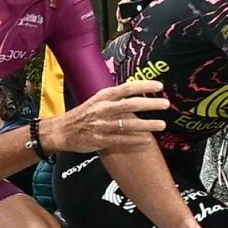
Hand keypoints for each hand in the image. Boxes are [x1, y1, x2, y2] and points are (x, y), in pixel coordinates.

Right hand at [42, 77, 169, 153]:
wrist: (62, 131)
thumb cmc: (83, 115)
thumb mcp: (97, 100)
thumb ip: (115, 98)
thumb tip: (136, 94)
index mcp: (103, 96)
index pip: (127, 88)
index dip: (144, 86)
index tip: (159, 86)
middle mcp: (102, 109)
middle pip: (130, 105)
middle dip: (149, 104)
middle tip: (166, 104)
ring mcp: (101, 125)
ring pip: (127, 125)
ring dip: (146, 125)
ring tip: (162, 125)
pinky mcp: (99, 140)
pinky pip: (120, 141)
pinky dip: (134, 141)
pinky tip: (147, 141)